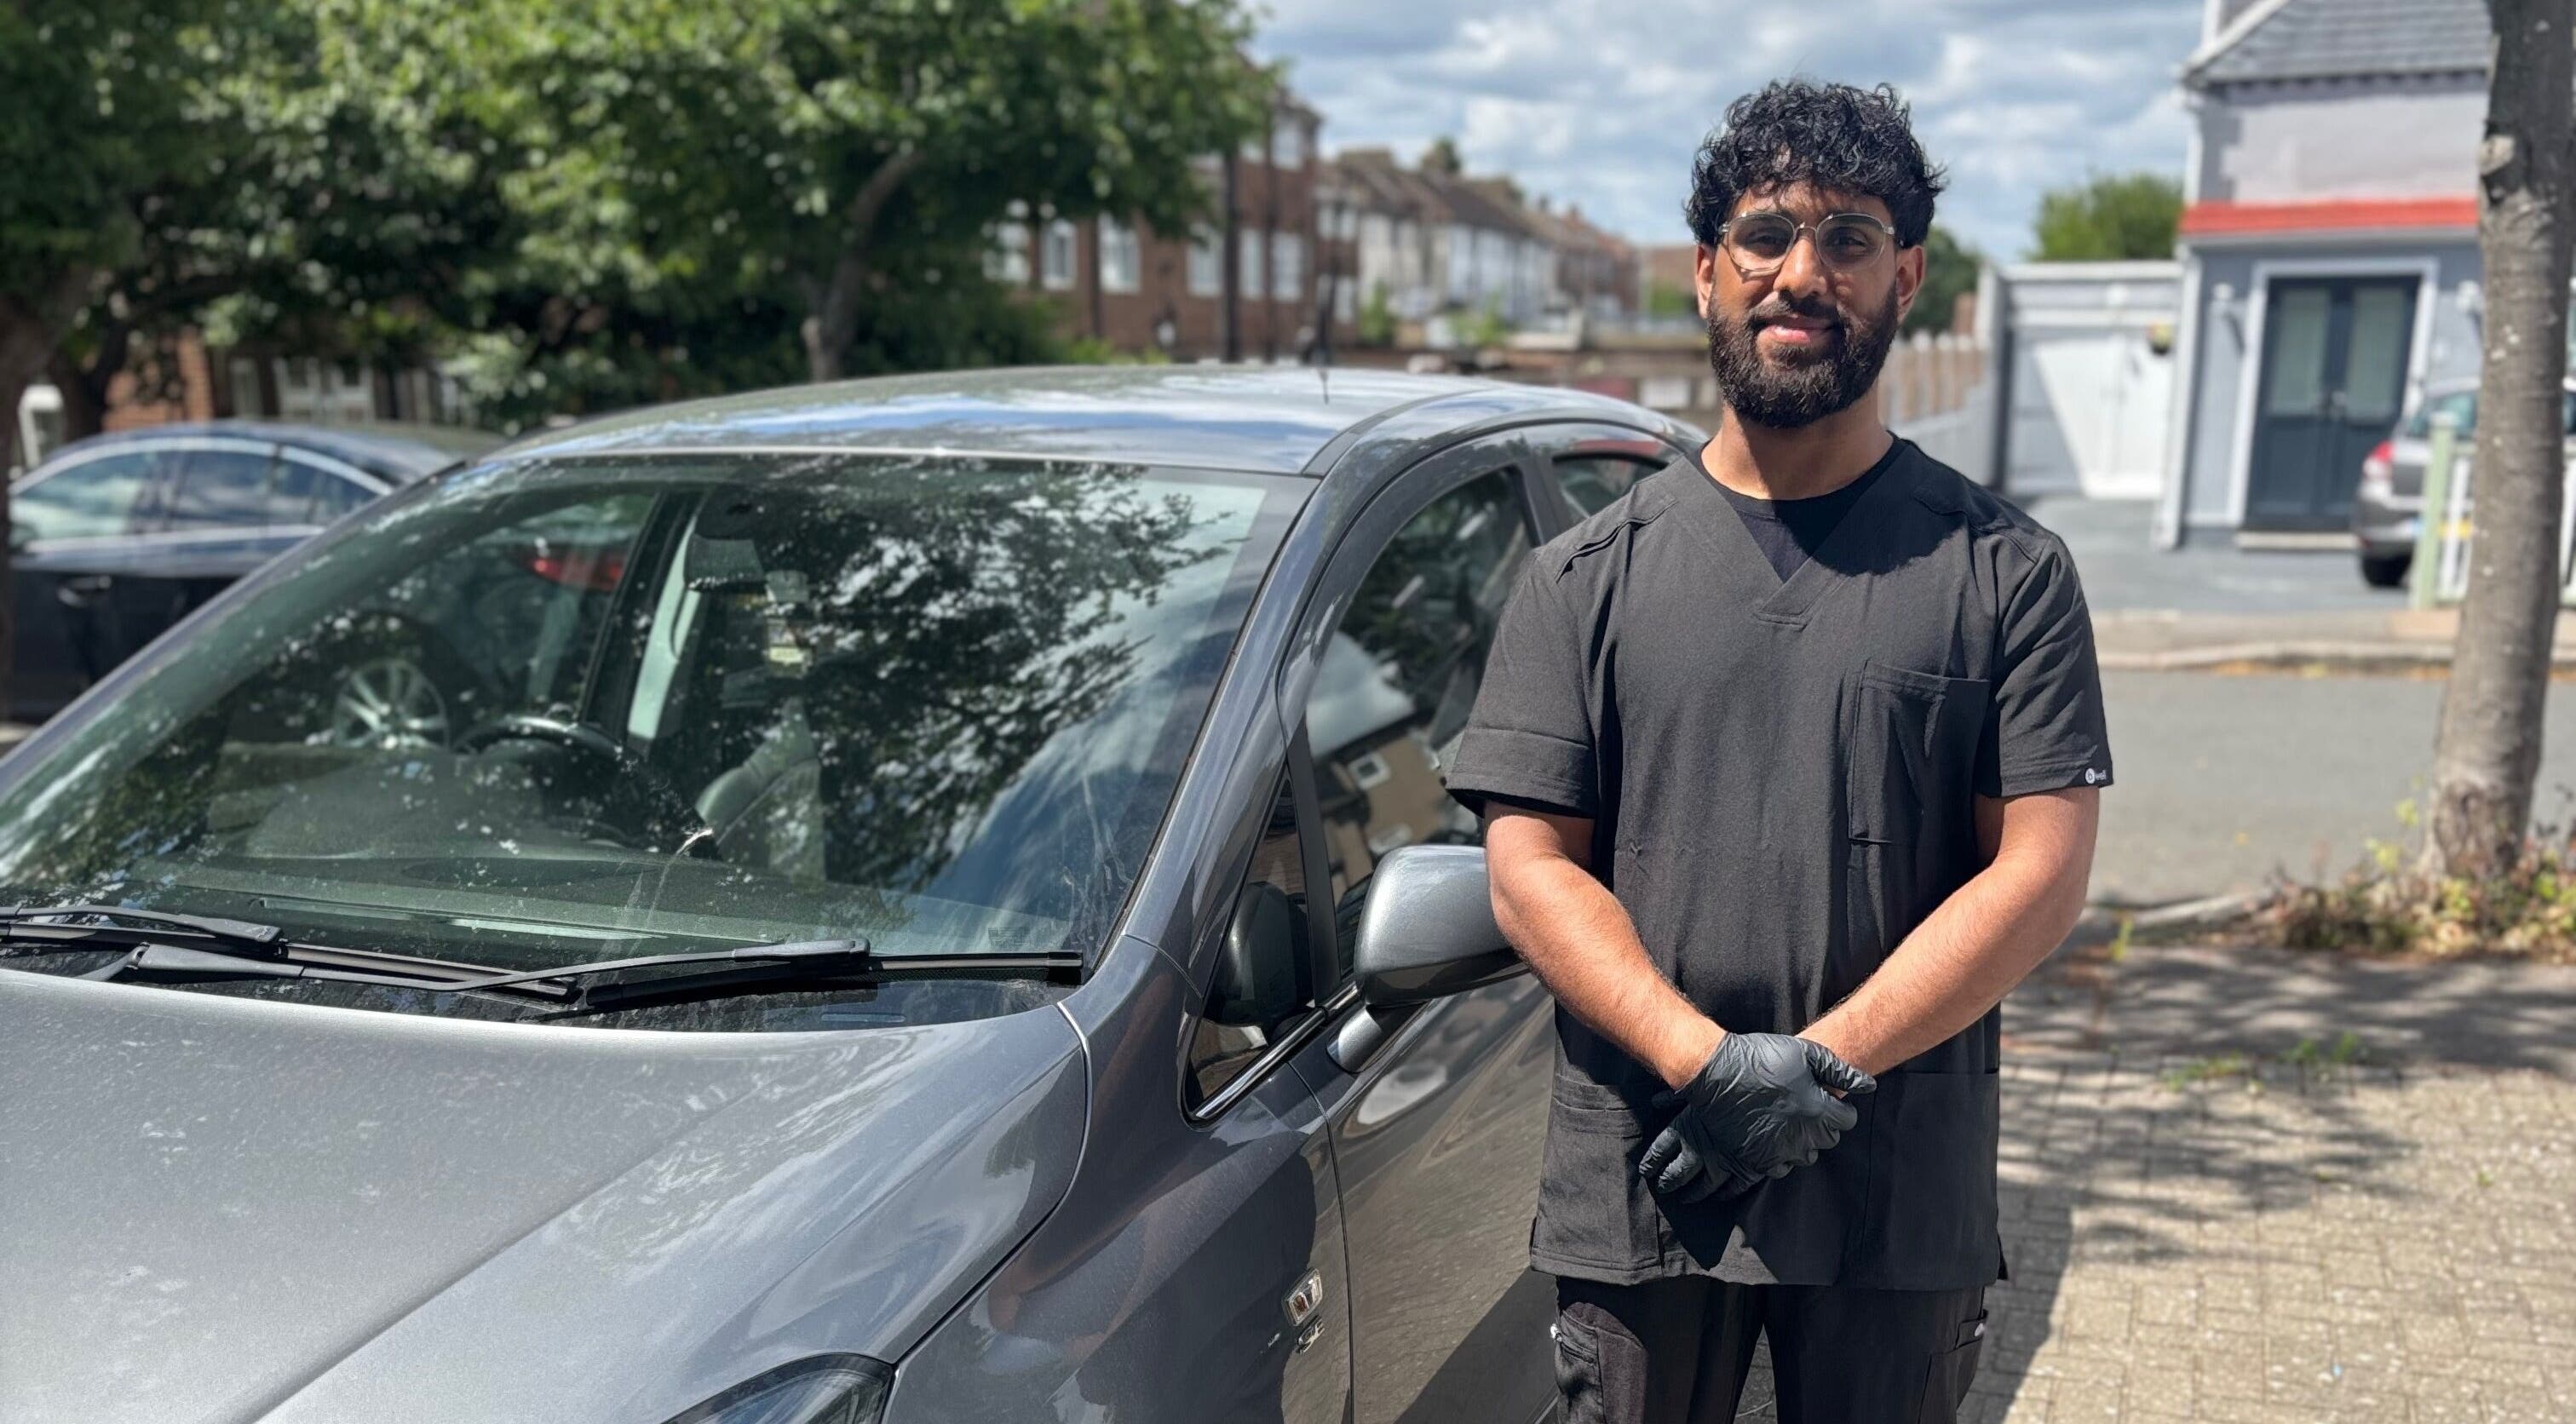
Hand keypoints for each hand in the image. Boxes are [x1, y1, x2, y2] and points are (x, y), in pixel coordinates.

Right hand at [1636, 1034, 1875, 1203]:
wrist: (1716, 1072)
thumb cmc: (1761, 1057)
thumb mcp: (1804, 1053)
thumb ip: (1840, 1071)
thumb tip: (1869, 1086)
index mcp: (1818, 1109)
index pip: (1847, 1120)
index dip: (1838, 1107)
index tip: (1824, 1097)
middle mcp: (1803, 1136)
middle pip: (1829, 1140)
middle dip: (1823, 1124)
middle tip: (1803, 1106)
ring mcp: (1779, 1151)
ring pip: (1807, 1156)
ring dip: (1803, 1141)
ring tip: (1787, 1121)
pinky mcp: (1757, 1160)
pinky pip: (1781, 1168)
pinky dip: (1780, 1155)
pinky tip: (1771, 1136)